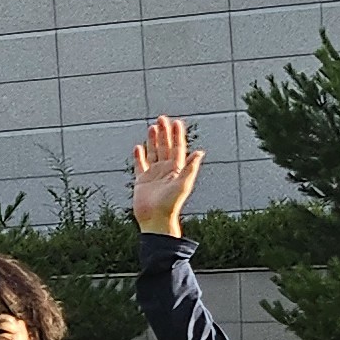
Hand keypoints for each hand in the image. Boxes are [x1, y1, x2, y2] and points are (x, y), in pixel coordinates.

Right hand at [132, 115, 202, 235]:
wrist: (156, 220)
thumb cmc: (171, 204)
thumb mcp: (183, 184)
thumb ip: (190, 168)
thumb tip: (200, 152)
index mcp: (176, 170)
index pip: (177, 148)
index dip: (177, 135)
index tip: (176, 122)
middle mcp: (165, 170)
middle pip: (165, 147)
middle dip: (164, 133)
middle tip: (162, 119)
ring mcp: (153, 175)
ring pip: (153, 153)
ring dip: (153, 140)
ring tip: (152, 128)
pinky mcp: (142, 181)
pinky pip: (140, 165)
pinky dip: (139, 156)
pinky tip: (138, 147)